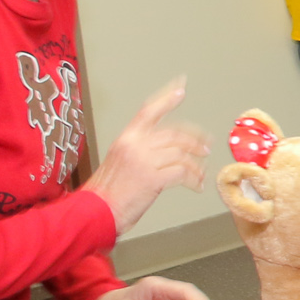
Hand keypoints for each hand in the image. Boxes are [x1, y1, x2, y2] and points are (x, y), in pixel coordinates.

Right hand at [83, 80, 208, 233]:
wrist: (94, 212)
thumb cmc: (106, 193)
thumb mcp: (119, 162)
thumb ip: (139, 152)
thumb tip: (165, 152)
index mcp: (126, 139)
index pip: (148, 111)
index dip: (167, 99)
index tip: (181, 88)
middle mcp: (135, 145)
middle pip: (174, 134)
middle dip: (194, 140)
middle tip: (205, 147)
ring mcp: (144, 161)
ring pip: (181, 153)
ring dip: (195, 163)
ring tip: (201, 172)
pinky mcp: (152, 179)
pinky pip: (182, 173)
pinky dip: (193, 179)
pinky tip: (196, 185)